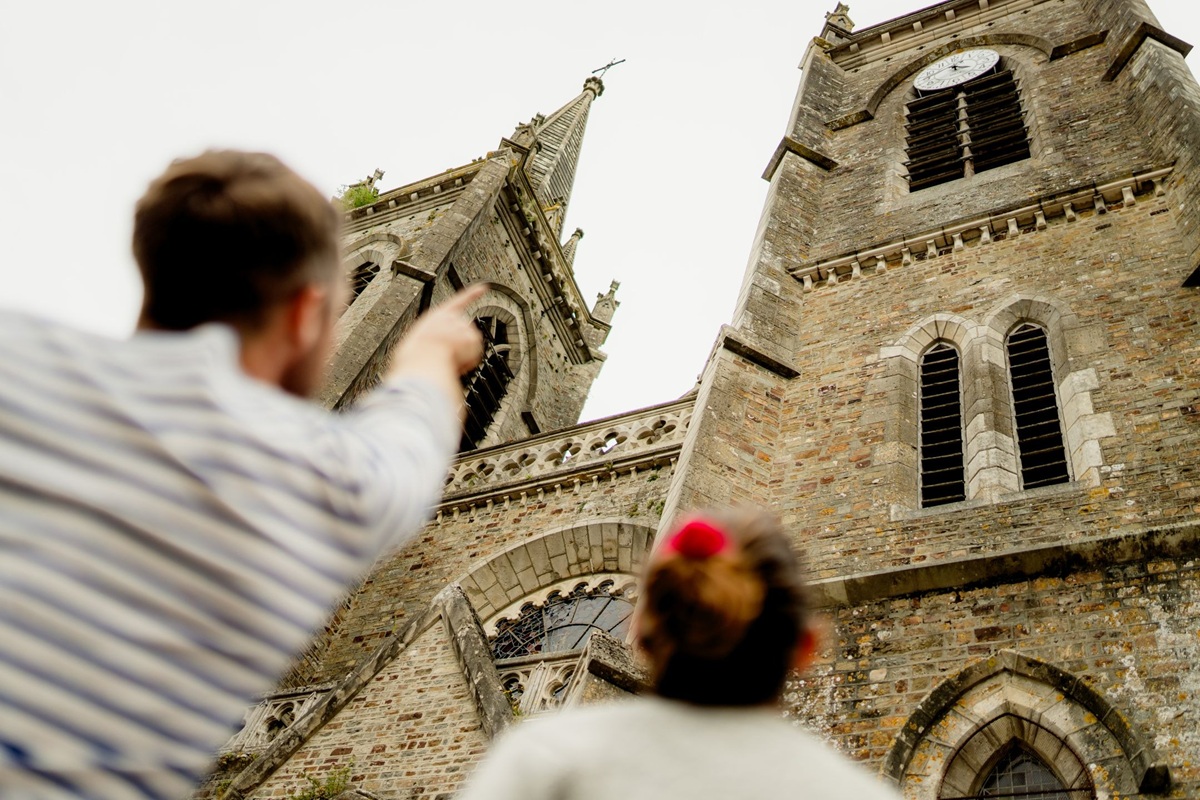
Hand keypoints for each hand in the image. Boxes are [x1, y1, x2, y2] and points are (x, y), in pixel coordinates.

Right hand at [386, 284, 486, 419]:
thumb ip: (432, 343)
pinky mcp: (472, 337)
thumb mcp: (417, 344)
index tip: (484, 287)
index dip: (472, 295)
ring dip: (463, 356)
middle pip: (463, 335)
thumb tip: (438, 357)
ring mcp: (464, 327)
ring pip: (469, 347)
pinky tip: (456, 364)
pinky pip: (475, 356)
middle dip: (459, 347)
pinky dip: (468, 362)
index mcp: (436, 317)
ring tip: (445, 361)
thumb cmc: (413, 358)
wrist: (422, 359)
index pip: (459, 302)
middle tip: (444, 358)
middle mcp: (452, 318)